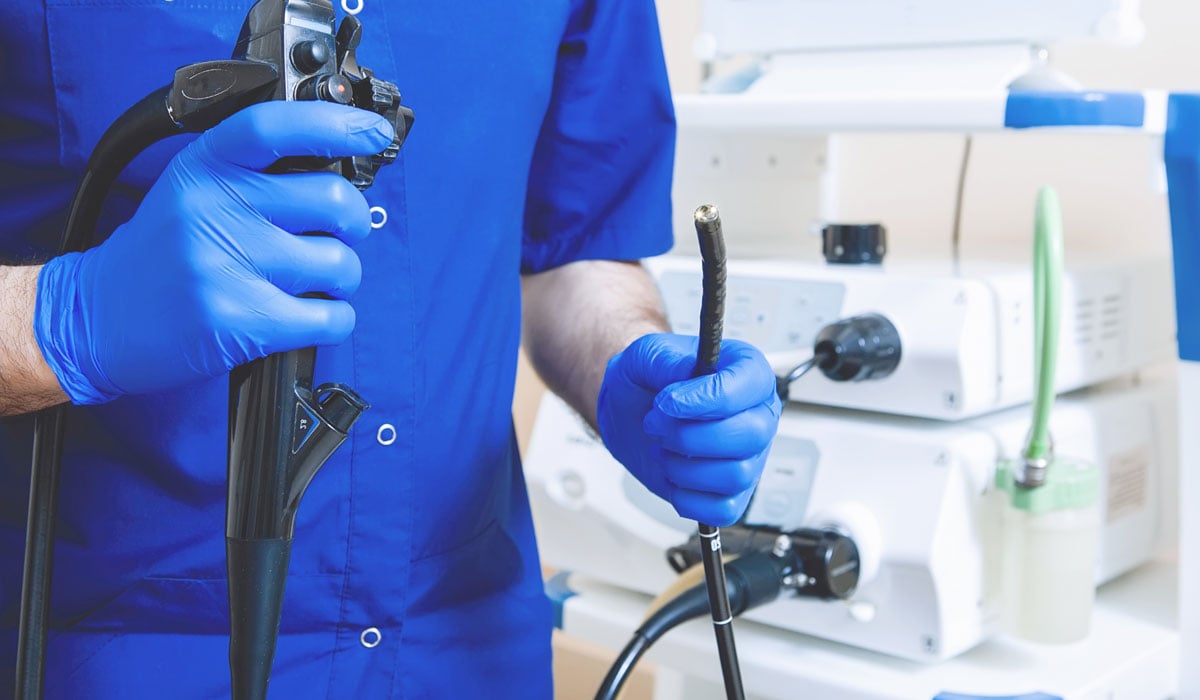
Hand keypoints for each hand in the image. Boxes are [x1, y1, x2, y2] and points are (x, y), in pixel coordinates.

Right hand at [34, 101, 393, 403]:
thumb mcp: (193, 190)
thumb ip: (254, 175)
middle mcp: (216, 208)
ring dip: (342, 279)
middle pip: (333, 200)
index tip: (372, 132)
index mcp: (207, 167)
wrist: (96, 317)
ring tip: (312, 283)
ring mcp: (227, 265)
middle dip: (353, 223)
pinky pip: (331, 317)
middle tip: (339, 235)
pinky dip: (335, 320)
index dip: (336, 124)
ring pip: (340, 264)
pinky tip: (308, 316)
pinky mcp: (239, 320)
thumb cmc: (163, 254)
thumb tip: (340, 171)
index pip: (277, 127)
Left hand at [597, 334, 780, 525]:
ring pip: (737, 474)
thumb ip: (667, 360)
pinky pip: (723, 509)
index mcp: (748, 373)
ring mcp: (750, 457)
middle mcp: (758, 415)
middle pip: (750, 435)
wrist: (630, 411)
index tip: (669, 402)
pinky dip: (687, 496)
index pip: (749, 387)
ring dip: (684, 466)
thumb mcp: (648, 353)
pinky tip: (671, 474)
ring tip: (663, 448)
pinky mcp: (732, 493)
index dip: (707, 398)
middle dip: (690, 435)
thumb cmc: (648, 379)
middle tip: (657, 425)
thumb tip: (688, 375)